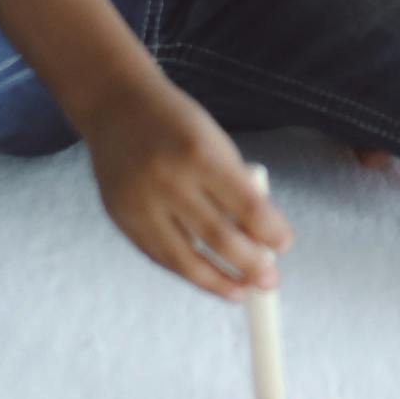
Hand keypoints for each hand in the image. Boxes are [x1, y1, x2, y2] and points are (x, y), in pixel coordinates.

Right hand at [84, 84, 290, 300]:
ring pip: (184, 259)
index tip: (285, 245)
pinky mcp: (120, 219)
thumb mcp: (213, 142)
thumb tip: (262, 240)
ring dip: (218, 283)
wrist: (114, 106)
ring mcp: (139, 203)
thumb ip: (234, 187)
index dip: (270, 231)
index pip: (246, 204)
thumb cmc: (177, 124)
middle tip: (270, 280)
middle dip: (250, 265)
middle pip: (218, 237)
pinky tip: (208, 279)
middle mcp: (167, 180)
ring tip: (242, 292)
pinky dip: (186, 272)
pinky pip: (159, 257)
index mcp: (199, 153)